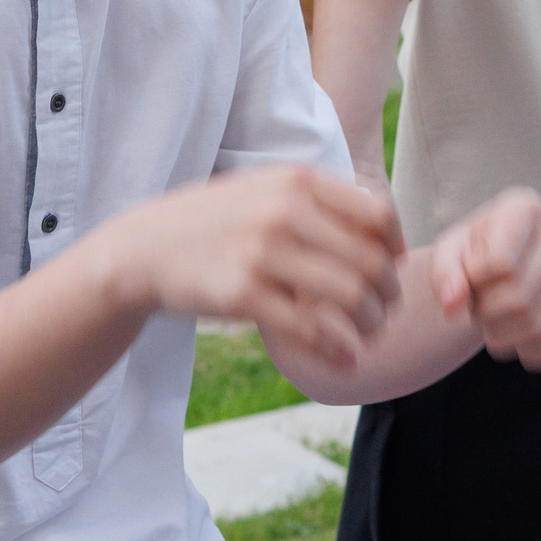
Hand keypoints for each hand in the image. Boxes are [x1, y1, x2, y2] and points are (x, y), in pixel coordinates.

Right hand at [120, 164, 405, 366]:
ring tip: (368, 335)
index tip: (392, 266)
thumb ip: (321, 201)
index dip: (396, 246)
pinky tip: (343, 358)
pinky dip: (337, 349)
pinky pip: (309, 329)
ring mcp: (263, 254)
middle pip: (370, 261)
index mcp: (298, 181)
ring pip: (349, 296)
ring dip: (371, 324)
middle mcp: (285, 212)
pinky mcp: (243, 296)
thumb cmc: (219, 221)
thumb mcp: (268, 188)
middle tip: (385, 311)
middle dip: (389, 294)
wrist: (145, 247)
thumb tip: (384, 231)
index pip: (377, 213)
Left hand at [433, 188, 540, 370]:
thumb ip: (445, 274)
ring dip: (503, 336)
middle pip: (519, 299)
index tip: (470, 276)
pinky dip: (528, 350)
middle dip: (486, 314)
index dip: (474, 283)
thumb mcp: (450, 252)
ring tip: (493, 319)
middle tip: (478, 306)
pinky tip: (516, 333)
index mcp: (525, 209)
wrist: (502, 262)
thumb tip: (453, 305)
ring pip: (538, 326)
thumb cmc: (474, 252)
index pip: (500, 264)